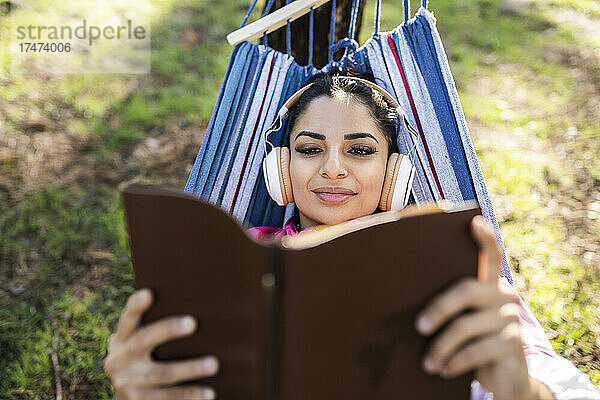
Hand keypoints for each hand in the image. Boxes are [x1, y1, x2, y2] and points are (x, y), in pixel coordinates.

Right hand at [103, 289, 219, 399]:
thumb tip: (197, 303)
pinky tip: (210, 393)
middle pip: (143, 341)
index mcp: (121, 339)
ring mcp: (127, 383)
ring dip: (189, 369)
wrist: (127, 392)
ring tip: (213, 364)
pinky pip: (167, 399)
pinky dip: (190, 395)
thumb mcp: (140, 340)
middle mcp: (120, 360)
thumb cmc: (146, 354)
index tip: (148, 293)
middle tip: (193, 323)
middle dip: (168, 330)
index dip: (135, 306)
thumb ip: (155, 325)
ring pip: (162, 375)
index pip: (127, 319)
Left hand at [414, 215, 534, 399]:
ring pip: (466, 326)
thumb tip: (403, 293)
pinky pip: (476, 350)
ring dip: (441, 347)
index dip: (485, 238)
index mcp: (490, 284)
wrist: (505, 378)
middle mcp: (505, 295)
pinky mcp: (514, 344)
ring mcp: (511, 318)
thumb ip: (450, 305)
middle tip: (418, 327)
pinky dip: (455, 362)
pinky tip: (443, 370)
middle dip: (438, 309)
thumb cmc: (472, 342)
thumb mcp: (463, 321)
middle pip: (465, 291)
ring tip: (427, 363)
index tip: (473, 221)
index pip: (491, 255)